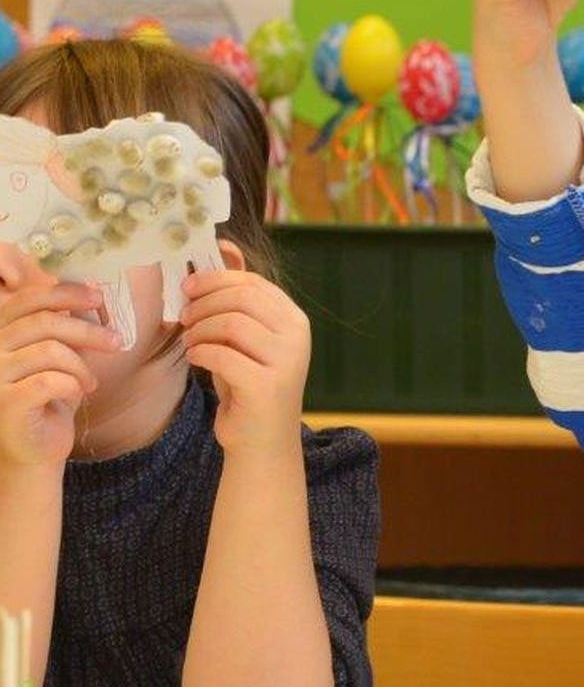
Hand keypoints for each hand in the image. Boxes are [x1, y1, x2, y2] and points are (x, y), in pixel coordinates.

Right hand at [0, 245, 119, 469]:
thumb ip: (67, 326)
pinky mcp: (6, 403)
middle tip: (116, 342)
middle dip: (88, 331)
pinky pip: (50, 381)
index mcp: (1, 332)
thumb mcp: (62, 355)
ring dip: (82, 366)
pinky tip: (79, 393)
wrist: (36, 446)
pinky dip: (73, 384)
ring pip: (50, 351)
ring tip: (90, 381)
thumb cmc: (50, 397)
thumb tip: (93, 291)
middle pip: (44, 322)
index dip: (65, 293)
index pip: (28, 299)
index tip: (99, 298)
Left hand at [179, 269, 308, 453]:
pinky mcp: (266, 385)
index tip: (188, 288)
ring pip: (231, 323)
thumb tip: (223, 246)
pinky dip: (200, 354)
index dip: (215, 279)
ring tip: (190, 342)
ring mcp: (286, 361)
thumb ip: (236, 299)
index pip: (253, 283)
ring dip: (199, 330)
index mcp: (294, 320)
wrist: (262, 440)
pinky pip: (222, 355)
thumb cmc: (247, 383)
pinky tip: (196, 359)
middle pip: (241, 298)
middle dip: (203, 303)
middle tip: (183, 318)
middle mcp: (297, 337)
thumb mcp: (244, 337)